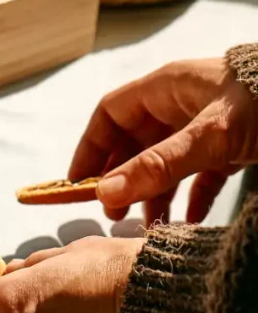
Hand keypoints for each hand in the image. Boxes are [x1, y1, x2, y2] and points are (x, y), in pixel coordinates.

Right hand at [69, 58, 257, 224]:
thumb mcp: (211, 137)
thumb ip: (158, 166)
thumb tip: (105, 193)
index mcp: (168, 87)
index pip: (110, 115)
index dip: (90, 148)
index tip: (79, 184)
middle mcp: (182, 104)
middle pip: (134, 143)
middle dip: (121, 179)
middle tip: (112, 214)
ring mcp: (207, 126)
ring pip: (164, 162)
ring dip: (153, 194)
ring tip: (146, 225)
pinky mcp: (233, 147)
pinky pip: (199, 176)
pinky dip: (190, 200)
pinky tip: (186, 224)